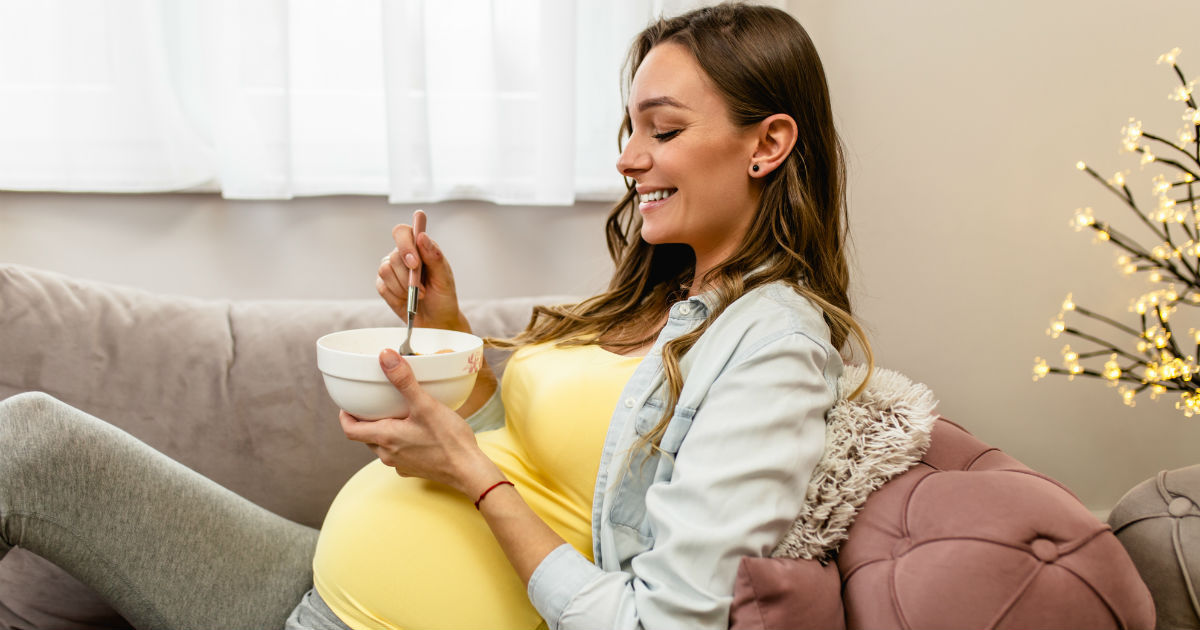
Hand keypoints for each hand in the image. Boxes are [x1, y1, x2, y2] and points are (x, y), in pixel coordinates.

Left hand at [339, 348, 502, 495]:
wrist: (468, 471)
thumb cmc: (448, 441)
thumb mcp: (425, 405)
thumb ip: (404, 381)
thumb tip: (385, 357)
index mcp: (385, 437)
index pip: (350, 429)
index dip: (345, 416)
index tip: (348, 405)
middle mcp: (388, 454)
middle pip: (366, 437)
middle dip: (367, 421)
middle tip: (375, 405)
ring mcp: (401, 464)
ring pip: (382, 446)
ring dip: (384, 431)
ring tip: (397, 415)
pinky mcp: (414, 469)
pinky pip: (399, 454)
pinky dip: (400, 442)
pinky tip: (416, 433)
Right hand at [377, 215, 468, 332]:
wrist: (436, 322)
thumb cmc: (443, 298)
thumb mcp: (444, 278)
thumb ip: (434, 257)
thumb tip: (422, 236)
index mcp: (419, 247)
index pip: (402, 232)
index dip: (405, 244)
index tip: (415, 263)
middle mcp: (403, 255)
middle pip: (394, 256)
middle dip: (408, 277)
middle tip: (423, 290)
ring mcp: (391, 269)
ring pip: (385, 270)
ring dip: (403, 288)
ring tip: (418, 296)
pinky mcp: (383, 285)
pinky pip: (382, 286)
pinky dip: (396, 296)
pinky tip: (407, 300)